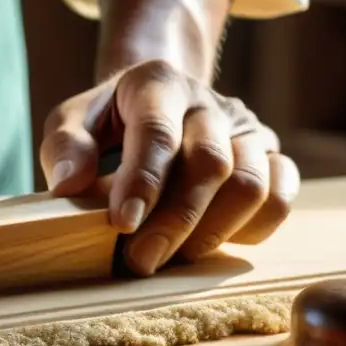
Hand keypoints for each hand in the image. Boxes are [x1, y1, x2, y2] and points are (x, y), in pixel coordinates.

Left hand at [40, 59, 299, 275]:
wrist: (155, 104)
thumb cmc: (107, 122)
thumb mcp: (71, 122)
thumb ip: (64, 148)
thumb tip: (68, 185)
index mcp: (158, 84)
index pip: (158, 132)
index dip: (142, 181)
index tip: (122, 224)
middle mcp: (209, 104)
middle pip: (211, 163)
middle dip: (175, 221)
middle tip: (140, 261)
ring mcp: (247, 130)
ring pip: (251, 185)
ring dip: (211, 233)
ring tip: (171, 259)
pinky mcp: (270, 157)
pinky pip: (280, 199)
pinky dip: (250, 230)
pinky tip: (209, 244)